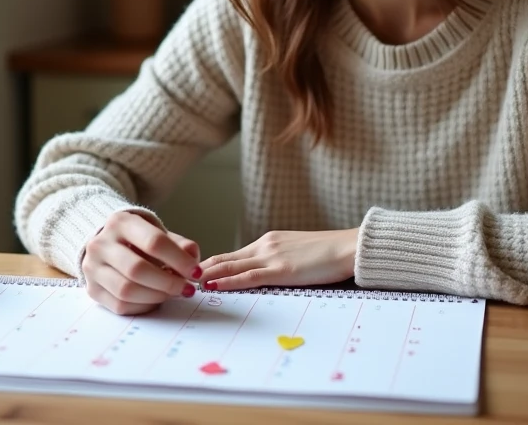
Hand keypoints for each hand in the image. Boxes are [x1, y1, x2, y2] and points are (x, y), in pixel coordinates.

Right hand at [81, 210, 201, 315]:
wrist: (106, 243)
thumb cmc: (138, 239)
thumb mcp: (158, 232)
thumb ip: (179, 244)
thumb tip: (193, 259)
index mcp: (121, 222)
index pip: (154, 242)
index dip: (179, 260)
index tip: (195, 272)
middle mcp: (101, 244)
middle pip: (137, 269)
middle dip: (168, 283)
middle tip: (186, 289)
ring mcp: (92, 268)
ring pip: (126, 290)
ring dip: (156, 296)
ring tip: (172, 294)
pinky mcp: (92, 289)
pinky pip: (120, 305)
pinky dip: (143, 306)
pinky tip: (155, 300)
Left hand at [198, 229, 358, 291]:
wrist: (350, 247)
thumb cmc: (330, 253)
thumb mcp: (299, 253)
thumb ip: (281, 261)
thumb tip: (268, 274)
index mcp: (270, 241)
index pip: (233, 254)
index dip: (211, 264)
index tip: (193, 273)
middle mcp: (266, 245)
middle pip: (225, 258)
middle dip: (201, 269)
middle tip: (177, 278)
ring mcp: (272, 257)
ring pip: (230, 266)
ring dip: (207, 276)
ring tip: (186, 284)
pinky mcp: (281, 270)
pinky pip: (248, 277)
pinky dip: (227, 282)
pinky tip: (212, 286)